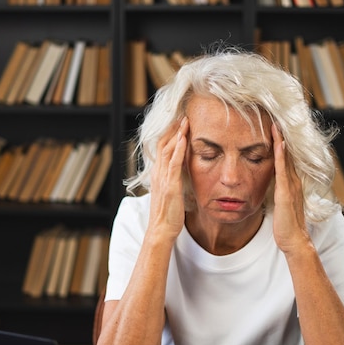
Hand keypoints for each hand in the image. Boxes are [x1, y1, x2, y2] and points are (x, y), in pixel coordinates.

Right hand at [148, 117, 188, 239]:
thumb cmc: (167, 215)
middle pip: (163, 144)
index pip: (162, 148)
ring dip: (176, 134)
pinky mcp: (170, 185)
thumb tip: (180, 174)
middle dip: (172, 128)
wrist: (161, 230)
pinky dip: (178, 149)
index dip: (169, 134)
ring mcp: (163, 178)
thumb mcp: (169, 193)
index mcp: (158, 174)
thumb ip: (172, 181)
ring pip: (167, 150)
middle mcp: (158, 173)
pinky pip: (173, 163)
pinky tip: (183, 139)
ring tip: (185, 120)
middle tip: (182, 114)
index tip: (179, 121)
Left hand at [271, 122, 310, 252]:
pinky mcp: (286, 193)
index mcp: (291, 183)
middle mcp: (294, 181)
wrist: (294, 240)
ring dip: (282, 140)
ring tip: (277, 123)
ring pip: (286, 158)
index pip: (286, 158)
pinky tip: (278, 143)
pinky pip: (283, 170)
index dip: (282, 142)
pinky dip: (281, 155)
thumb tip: (272, 184)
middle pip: (288, 153)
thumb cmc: (286, 224)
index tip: (275, 127)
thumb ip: (279, 191)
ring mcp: (291, 186)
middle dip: (283, 136)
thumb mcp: (281, 203)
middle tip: (277, 117)